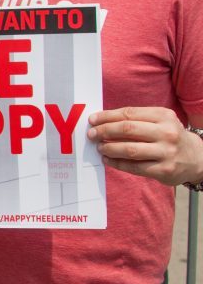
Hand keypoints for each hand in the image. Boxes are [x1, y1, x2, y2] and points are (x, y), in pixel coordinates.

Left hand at [87, 107, 202, 186]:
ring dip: (109, 148)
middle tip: (92, 135)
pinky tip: (108, 160)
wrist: (196, 158)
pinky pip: (134, 167)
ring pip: (129, 149)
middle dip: (104, 131)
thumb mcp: (160, 121)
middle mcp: (166, 132)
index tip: (92, 120)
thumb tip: (102, 122)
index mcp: (163, 116)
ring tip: (99, 147)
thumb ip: (136, 120)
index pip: (129, 113)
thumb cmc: (169, 136)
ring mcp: (166, 152)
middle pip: (127, 130)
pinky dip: (117, 163)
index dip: (107, 116)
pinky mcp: (164, 170)